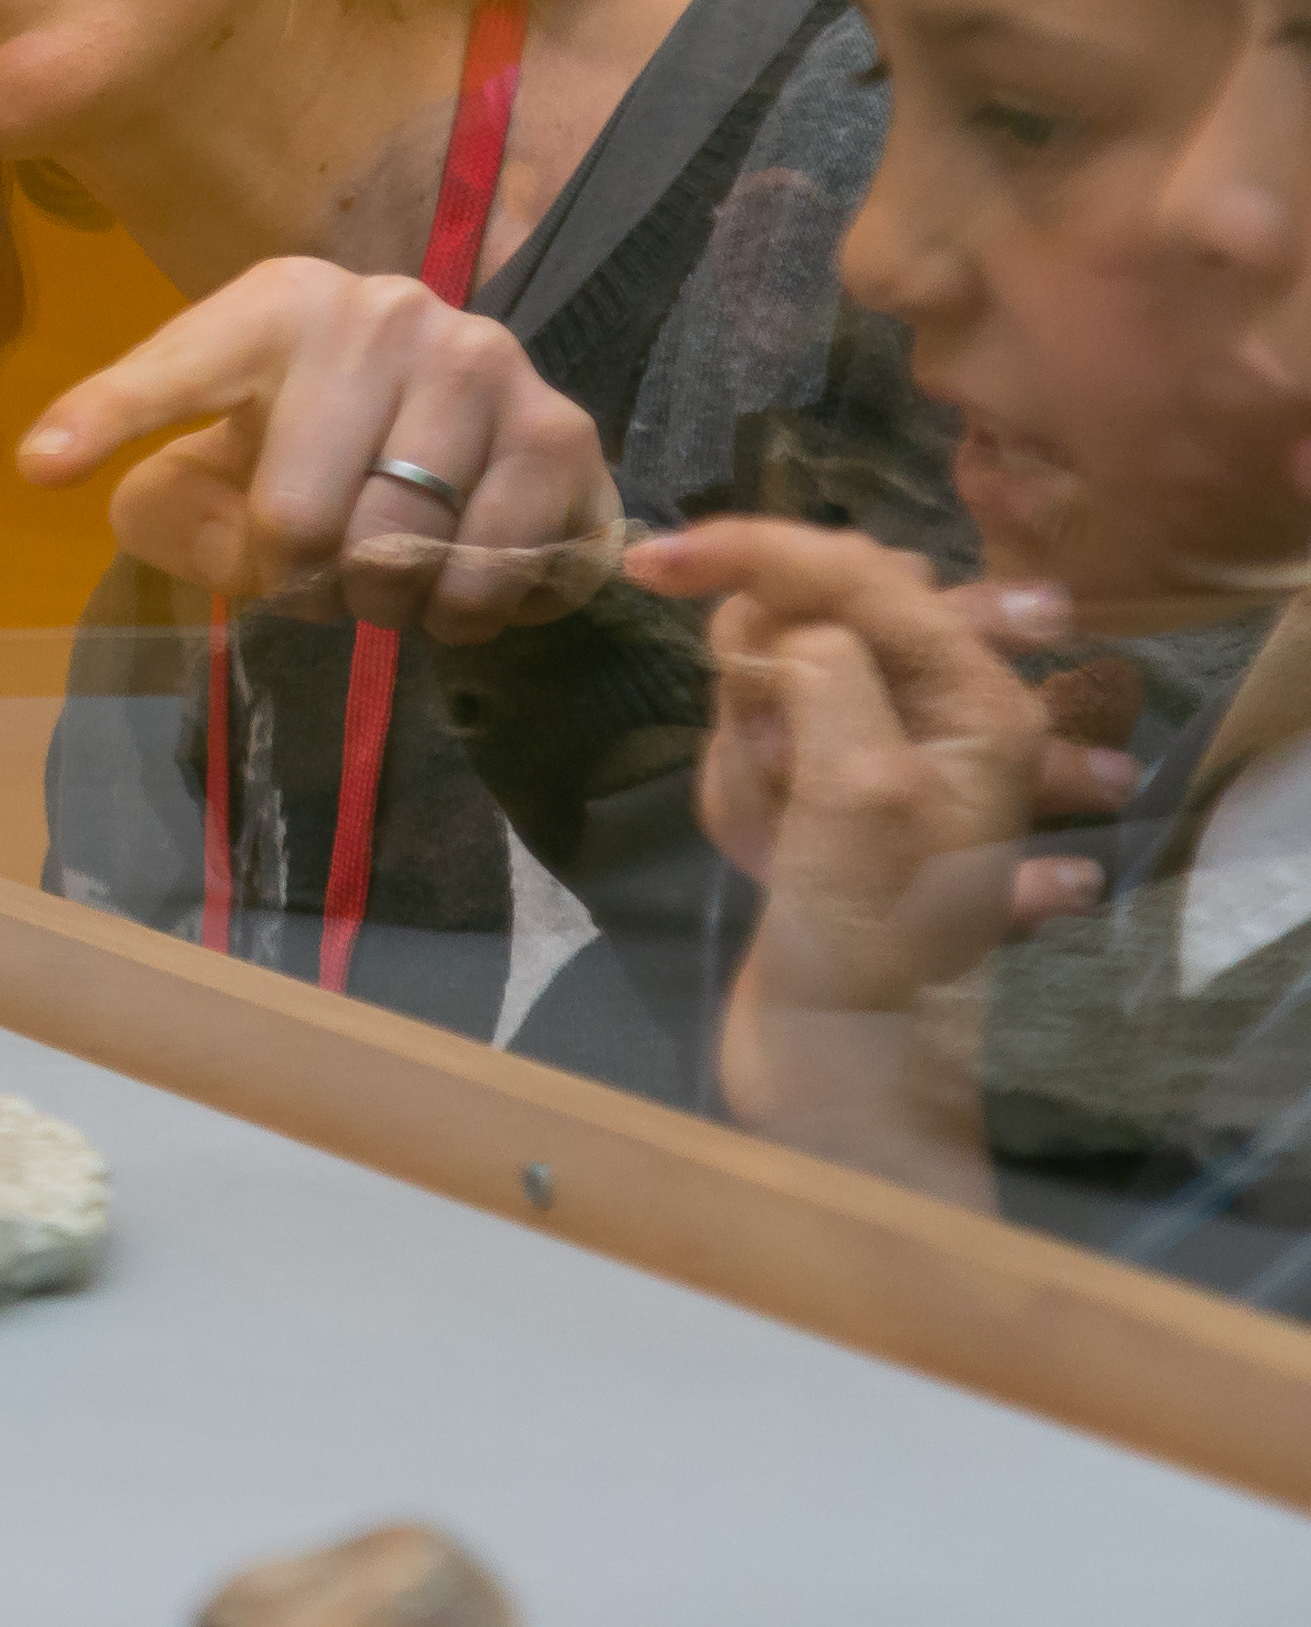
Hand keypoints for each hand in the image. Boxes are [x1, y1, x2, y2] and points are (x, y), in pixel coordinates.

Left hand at [18, 256, 617, 640]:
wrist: (465, 431)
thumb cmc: (312, 441)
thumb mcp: (220, 461)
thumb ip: (169, 505)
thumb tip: (169, 526)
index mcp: (275, 304)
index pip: (181, 368)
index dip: (108, 416)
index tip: (43, 463)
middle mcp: (383, 313)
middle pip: (300, 522)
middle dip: (299, 583)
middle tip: (320, 570)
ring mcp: (484, 363)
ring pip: (403, 558)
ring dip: (387, 608)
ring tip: (389, 575)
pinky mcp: (562, 430)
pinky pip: (495, 575)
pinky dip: (466, 616)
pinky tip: (459, 578)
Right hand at [630, 521, 1115, 1013]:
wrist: (842, 1073)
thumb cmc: (868, 939)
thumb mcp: (856, 790)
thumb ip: (821, 673)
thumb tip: (778, 630)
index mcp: (977, 700)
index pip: (859, 573)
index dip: (757, 552)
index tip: (649, 562)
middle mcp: (939, 714)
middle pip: (808, 621)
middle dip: (759, 687)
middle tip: (770, 771)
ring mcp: (878, 756)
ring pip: (766, 685)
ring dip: (748, 757)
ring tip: (776, 840)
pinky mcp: (823, 796)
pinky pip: (751, 746)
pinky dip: (740, 793)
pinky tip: (765, 855)